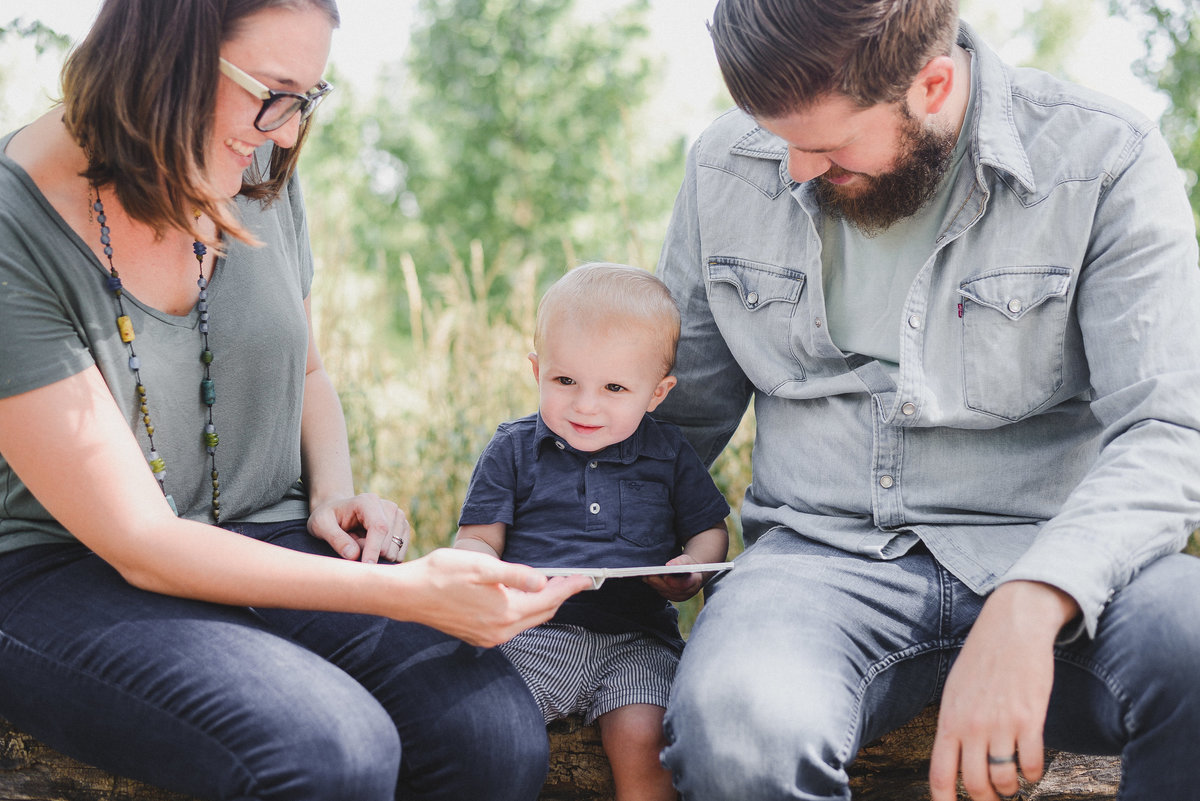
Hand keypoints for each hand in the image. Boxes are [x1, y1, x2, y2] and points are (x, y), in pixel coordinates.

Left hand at [308, 493, 410, 563]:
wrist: (338, 512)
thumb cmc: (328, 518)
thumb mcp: (321, 525)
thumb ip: (336, 539)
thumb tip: (354, 555)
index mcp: (368, 502)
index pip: (379, 527)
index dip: (374, 549)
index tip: (366, 567)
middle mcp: (389, 507)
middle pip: (388, 542)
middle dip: (370, 553)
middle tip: (350, 546)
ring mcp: (399, 517)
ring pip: (395, 550)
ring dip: (377, 555)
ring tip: (360, 544)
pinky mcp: (403, 528)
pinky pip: (400, 553)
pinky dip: (385, 556)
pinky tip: (372, 547)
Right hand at [397, 548, 592, 646]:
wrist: (407, 595)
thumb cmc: (442, 574)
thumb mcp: (482, 567)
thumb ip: (516, 575)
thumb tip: (544, 583)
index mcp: (505, 613)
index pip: (548, 600)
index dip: (569, 587)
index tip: (587, 578)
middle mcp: (500, 631)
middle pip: (542, 614)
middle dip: (561, 596)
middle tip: (577, 580)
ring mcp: (488, 637)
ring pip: (527, 620)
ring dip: (543, 604)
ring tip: (556, 585)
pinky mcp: (478, 636)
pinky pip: (512, 625)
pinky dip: (525, 611)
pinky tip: (525, 597)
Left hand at [644, 554, 706, 601]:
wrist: (692, 574)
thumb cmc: (689, 565)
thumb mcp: (687, 560)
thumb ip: (680, 562)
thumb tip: (668, 565)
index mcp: (694, 582)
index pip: (683, 585)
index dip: (673, 582)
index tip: (664, 576)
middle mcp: (688, 592)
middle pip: (671, 590)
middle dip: (659, 582)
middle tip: (648, 575)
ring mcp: (680, 597)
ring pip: (665, 593)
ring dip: (655, 585)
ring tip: (645, 576)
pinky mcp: (673, 597)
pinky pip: (663, 593)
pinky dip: (655, 587)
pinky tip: (648, 580)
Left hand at [928, 581, 1077, 800]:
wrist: (1011, 628)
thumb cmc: (981, 659)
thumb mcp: (955, 690)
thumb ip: (953, 724)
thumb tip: (952, 758)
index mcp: (949, 720)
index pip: (939, 773)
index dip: (944, 800)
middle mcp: (972, 726)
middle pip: (974, 785)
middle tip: (993, 800)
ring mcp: (1001, 724)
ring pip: (1004, 780)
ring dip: (1010, 789)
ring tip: (1013, 783)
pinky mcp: (1029, 719)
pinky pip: (1032, 764)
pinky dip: (1033, 774)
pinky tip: (1031, 769)